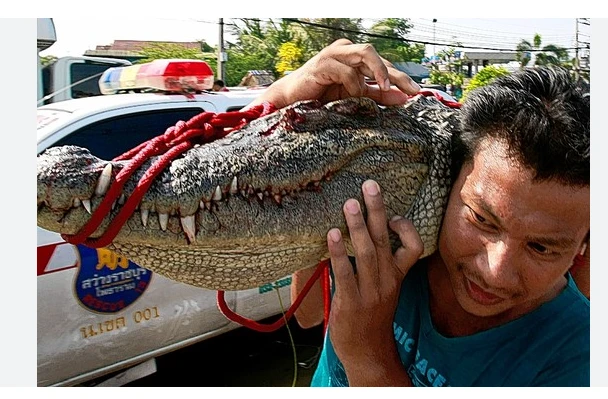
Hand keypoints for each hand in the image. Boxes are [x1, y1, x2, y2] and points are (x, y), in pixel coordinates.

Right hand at [247, 39, 420, 109]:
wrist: (290, 100)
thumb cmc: (320, 95)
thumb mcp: (353, 96)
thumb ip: (377, 95)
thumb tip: (402, 98)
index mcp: (354, 57)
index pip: (382, 64)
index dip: (400, 77)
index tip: (415, 91)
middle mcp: (346, 51)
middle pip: (377, 56)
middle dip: (395, 74)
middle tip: (409, 89)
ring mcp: (334, 55)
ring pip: (365, 54)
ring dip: (378, 70)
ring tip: (385, 87)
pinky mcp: (322, 64)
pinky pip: (345, 70)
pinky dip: (353, 83)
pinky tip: (352, 94)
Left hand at [327, 179, 422, 385]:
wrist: (369, 354)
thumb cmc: (373, 318)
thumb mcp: (384, 290)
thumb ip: (377, 266)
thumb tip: (363, 235)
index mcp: (397, 277)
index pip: (414, 248)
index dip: (406, 229)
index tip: (394, 216)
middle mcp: (387, 281)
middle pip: (386, 240)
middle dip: (378, 210)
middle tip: (369, 185)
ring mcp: (370, 292)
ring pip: (368, 253)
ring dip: (359, 227)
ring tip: (349, 204)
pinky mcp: (351, 303)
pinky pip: (346, 273)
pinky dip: (339, 253)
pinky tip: (332, 235)